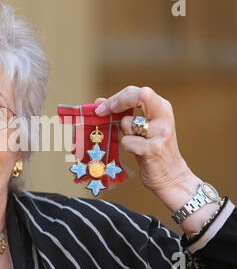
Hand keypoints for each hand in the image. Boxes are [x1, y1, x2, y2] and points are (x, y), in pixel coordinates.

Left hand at [94, 86, 200, 213]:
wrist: (171, 176)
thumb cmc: (150, 150)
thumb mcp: (138, 129)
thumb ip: (122, 114)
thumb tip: (98, 102)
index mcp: (161, 107)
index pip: (138, 92)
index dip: (117, 97)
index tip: (101, 107)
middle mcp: (164, 116)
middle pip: (141, 95)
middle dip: (116, 102)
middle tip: (102, 112)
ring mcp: (161, 132)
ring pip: (127, 122)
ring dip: (123, 134)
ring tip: (135, 143)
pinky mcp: (154, 148)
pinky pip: (127, 142)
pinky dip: (126, 147)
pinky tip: (138, 154)